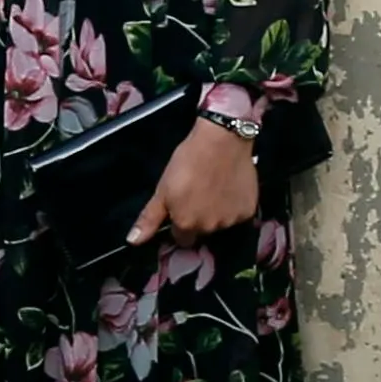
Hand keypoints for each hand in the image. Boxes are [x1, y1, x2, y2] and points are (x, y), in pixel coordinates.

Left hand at [129, 115, 262, 246]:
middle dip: (199, 218)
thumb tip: (132, 241)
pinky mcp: (248, 210)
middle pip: (201, 231)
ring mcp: (230, 220)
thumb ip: (150, 218)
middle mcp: (208, 228)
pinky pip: (238, 214)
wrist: (221, 140)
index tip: (183, 206)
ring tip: (215, 187)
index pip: (181, 238)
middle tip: (199, 193)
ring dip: (217, 212)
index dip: (180, 223)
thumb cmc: (187, 162)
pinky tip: (230, 187)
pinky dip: (234, 204)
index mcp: (186, 225)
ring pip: (220, 223)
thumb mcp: (162, 189)